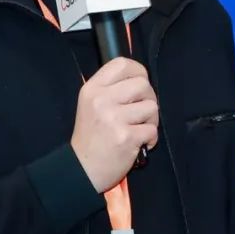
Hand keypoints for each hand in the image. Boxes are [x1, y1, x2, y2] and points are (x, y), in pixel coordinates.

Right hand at [70, 57, 158, 192]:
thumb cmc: (91, 137)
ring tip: (138, 129)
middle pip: (142, 85)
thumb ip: (111, 89)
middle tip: (141, 113)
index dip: (138, 71)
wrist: (82, 169)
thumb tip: (141, 79)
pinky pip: (152, 129)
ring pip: (152, 107)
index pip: (122, 64)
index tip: (140, 84)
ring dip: (151, 120)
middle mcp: (101, 100)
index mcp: (92, 89)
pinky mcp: (126, 137)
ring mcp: (113, 118)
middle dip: (148, 99)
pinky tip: (138, 143)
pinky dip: (150, 138)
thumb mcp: (91, 104)